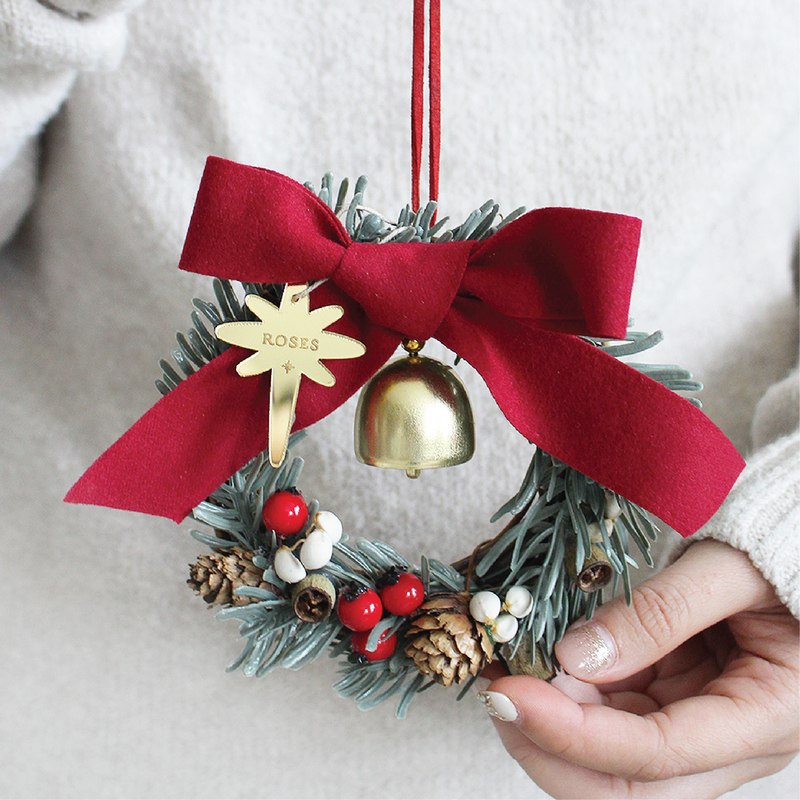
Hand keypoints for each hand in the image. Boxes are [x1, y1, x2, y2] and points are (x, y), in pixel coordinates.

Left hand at [478, 540, 799, 798]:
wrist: (798, 550)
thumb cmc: (782, 554)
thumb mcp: (727, 571)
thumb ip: (658, 613)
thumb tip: (574, 655)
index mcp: (764, 718)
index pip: (654, 755)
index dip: (573, 734)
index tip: (509, 694)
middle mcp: (728, 742)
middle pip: (627, 786)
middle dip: (550, 749)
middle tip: (495, 694)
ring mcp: (696, 725)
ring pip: (610, 757)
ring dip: (551, 722)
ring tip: (505, 668)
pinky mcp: (671, 701)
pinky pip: (611, 715)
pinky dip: (567, 695)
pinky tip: (536, 663)